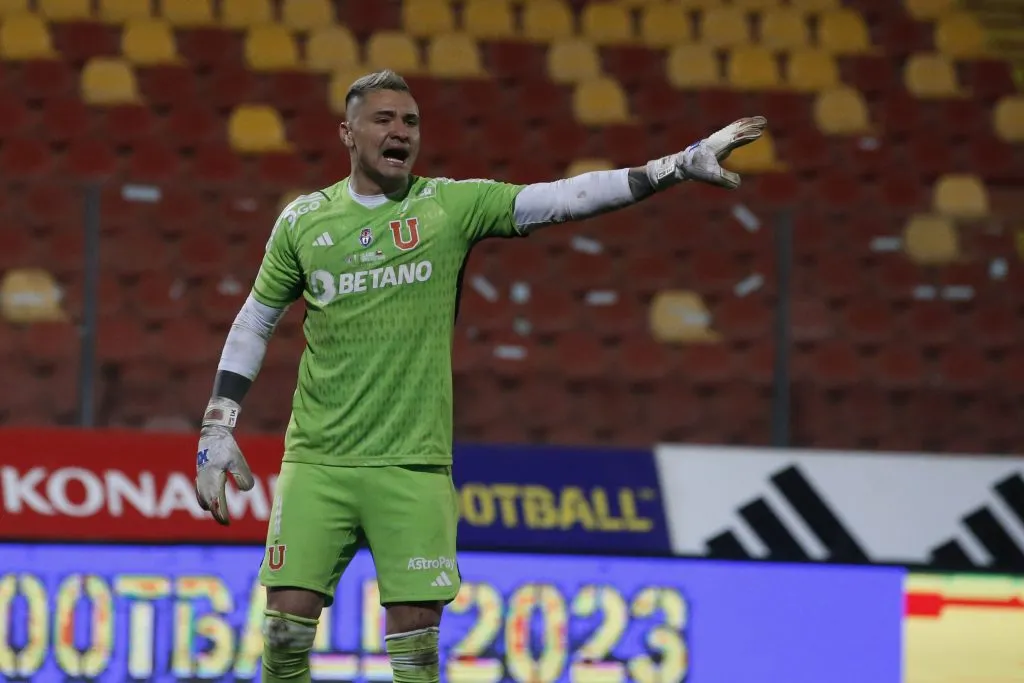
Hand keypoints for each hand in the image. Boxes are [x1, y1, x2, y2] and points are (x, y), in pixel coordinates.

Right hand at [195, 399, 254, 524]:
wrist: (212, 433)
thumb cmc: (226, 447)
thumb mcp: (238, 461)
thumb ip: (243, 476)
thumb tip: (246, 490)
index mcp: (213, 480)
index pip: (217, 502)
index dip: (221, 514)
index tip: (227, 523)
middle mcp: (204, 481)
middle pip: (208, 503)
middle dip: (216, 513)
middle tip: (225, 522)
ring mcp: (200, 476)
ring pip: (201, 497)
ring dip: (209, 506)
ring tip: (218, 512)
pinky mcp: (200, 472)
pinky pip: (199, 489)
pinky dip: (203, 496)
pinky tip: (209, 497)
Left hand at [647, 116, 767, 189]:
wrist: (681, 163)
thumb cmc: (695, 169)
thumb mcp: (710, 176)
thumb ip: (724, 179)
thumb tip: (738, 184)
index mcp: (718, 145)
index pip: (736, 138)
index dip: (747, 136)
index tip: (759, 133)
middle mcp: (719, 139)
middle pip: (737, 129)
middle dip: (750, 125)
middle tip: (764, 121)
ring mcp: (718, 139)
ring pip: (735, 128)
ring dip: (747, 124)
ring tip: (760, 120)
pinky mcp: (717, 141)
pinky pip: (732, 131)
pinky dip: (740, 127)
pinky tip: (743, 128)